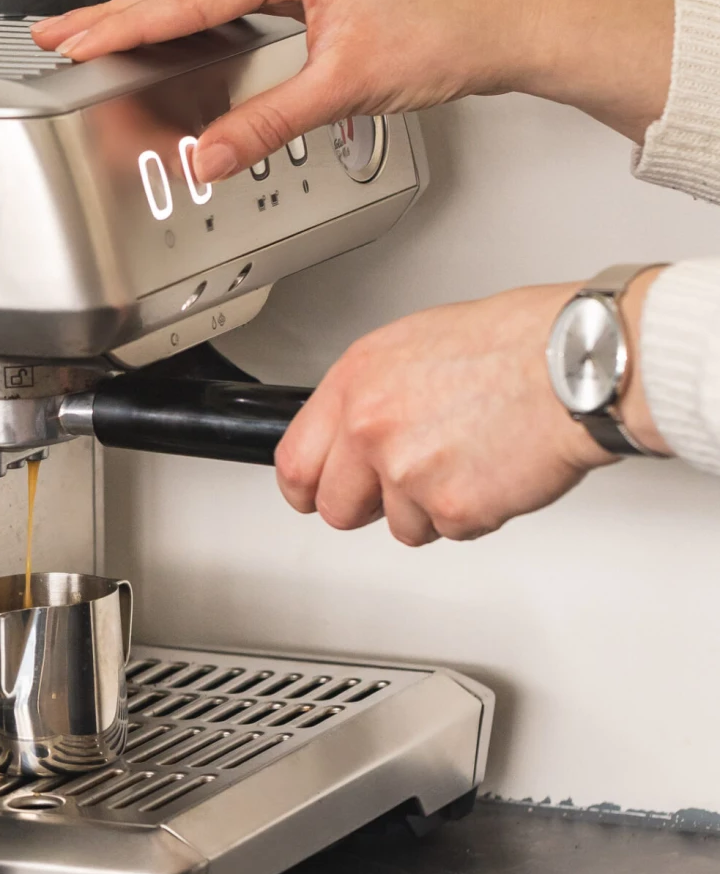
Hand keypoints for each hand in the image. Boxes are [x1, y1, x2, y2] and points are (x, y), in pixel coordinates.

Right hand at [30, 0, 671, 181]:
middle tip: (59, 35)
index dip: (124, 25)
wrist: (509, 25)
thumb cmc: (451, 30)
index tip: (75, 39)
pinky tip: (175, 37)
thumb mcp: (347, 87)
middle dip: (121, 17)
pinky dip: (199, 21)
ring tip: (100, 39)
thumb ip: (267, 123)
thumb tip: (211, 152)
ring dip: (157, 19)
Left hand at [275, 277, 668, 544]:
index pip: (296, 459)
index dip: (307, 487)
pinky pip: (452, 531)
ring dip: (431, 507)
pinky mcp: (451, 508)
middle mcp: (371, 426)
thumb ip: (374, 392)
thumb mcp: (418, 343)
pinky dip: (476, 512)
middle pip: (337, 507)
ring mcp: (407, 472)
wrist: (576, 365)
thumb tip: (354, 425)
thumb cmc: (515, 344)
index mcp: (357, 382)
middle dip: (369, 506)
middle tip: (405, 485)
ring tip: (469, 459)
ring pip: (400, 525)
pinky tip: (494, 469)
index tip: (315, 493)